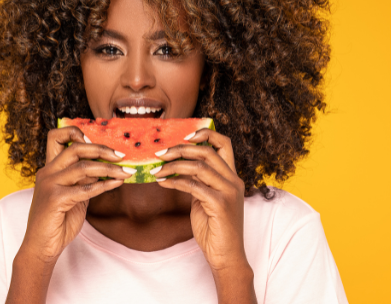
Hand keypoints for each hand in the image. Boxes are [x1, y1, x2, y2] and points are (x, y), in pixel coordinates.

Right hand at [18, 126, 130, 265]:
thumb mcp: (72, 194)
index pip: (56, 136)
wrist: (41, 247)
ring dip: (109, 169)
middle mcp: (47, 172)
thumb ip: (83, 179)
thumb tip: (105, 165)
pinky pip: (86, 189)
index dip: (76, 132)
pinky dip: (105, 185)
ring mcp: (49, 185)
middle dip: (101, 149)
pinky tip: (117, 183)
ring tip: (126, 172)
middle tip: (121, 155)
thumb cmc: (58, 221)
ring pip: (84, 167)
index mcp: (49, 168)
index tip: (97, 141)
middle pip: (75, 148)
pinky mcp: (55, 200)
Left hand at [153, 129, 247, 271]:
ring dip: (173, 165)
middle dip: (180, 149)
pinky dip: (175, 182)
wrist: (226, 257)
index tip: (183, 136)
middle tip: (160, 153)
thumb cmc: (214, 229)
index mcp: (232, 176)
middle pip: (207, 151)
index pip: (224, 143)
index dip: (204, 133)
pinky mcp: (220, 205)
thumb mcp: (206, 199)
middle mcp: (233, 181)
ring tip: (157, 170)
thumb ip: (198, 181)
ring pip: (199, 166)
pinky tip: (163, 183)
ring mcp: (229, 192)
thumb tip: (177, 166)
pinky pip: (193, 186)